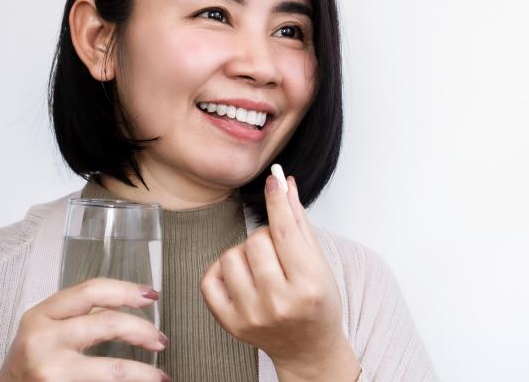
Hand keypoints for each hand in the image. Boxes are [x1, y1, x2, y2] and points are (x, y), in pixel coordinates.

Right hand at [0, 278, 168, 381]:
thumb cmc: (27, 364)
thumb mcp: (45, 330)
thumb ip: (79, 315)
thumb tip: (127, 304)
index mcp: (41, 314)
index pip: (91, 290)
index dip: (126, 290)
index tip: (151, 295)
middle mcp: (42, 338)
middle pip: (108, 323)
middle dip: (142, 330)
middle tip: (159, 339)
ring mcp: (50, 368)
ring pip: (113, 366)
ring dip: (143, 371)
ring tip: (158, 375)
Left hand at [200, 174, 360, 380]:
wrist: (308, 347)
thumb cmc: (317, 302)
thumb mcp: (319, 262)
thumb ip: (299, 222)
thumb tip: (284, 183)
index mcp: (308, 285)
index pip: (286, 232)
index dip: (277, 201)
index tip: (273, 181)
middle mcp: (279, 302)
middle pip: (256, 241)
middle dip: (266, 237)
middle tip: (278, 252)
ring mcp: (251, 315)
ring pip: (231, 255)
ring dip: (244, 253)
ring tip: (261, 267)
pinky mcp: (230, 323)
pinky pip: (209, 279)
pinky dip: (222, 270)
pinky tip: (240, 275)